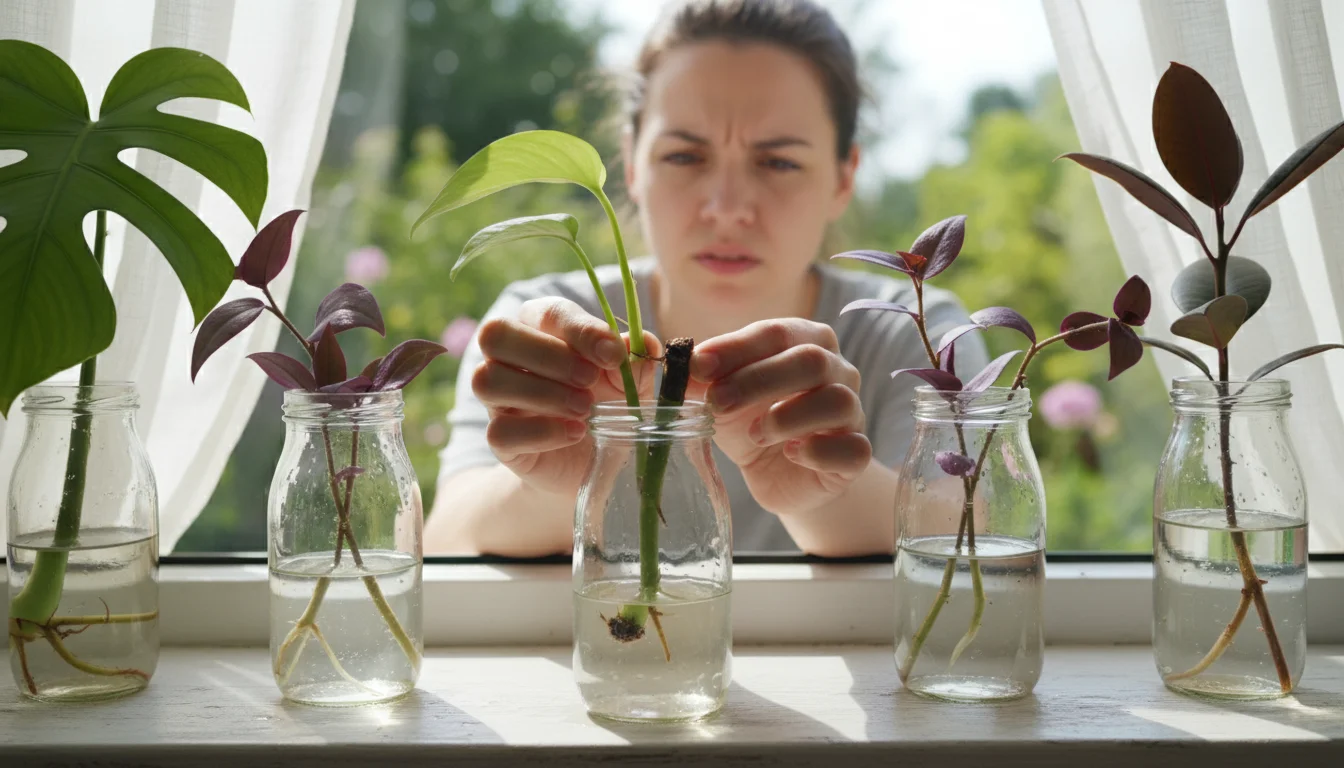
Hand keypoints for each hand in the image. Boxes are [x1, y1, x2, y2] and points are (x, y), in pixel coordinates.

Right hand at [473, 297, 657, 494]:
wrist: (596, 461)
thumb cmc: (609, 405)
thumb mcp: (632, 382)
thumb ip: (636, 361)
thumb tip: (643, 347)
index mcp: (542, 329)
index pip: (546, 312)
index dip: (580, 330)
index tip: (613, 354)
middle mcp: (509, 358)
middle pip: (495, 334)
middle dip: (548, 355)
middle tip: (589, 380)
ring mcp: (498, 400)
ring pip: (486, 380)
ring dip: (542, 393)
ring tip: (585, 410)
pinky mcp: (500, 440)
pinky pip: (499, 431)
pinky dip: (542, 432)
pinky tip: (575, 433)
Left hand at [687, 318, 871, 516]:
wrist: (777, 473)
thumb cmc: (750, 421)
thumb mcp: (719, 395)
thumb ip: (700, 378)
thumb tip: (678, 364)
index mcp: (805, 341)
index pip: (776, 332)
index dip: (735, 347)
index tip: (698, 366)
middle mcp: (838, 370)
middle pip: (811, 360)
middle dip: (757, 381)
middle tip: (717, 404)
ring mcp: (853, 412)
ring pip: (837, 401)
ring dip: (787, 417)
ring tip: (755, 435)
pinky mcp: (856, 454)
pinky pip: (852, 449)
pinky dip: (817, 451)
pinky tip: (791, 454)